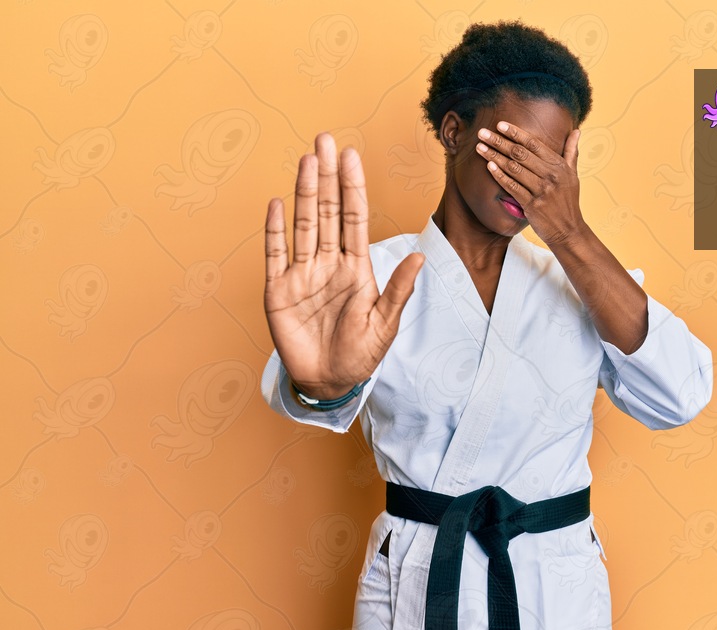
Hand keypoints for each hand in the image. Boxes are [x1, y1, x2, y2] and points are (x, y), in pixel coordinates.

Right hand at [264, 133, 423, 398]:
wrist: (329, 382)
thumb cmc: (360, 354)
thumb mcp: (384, 323)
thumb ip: (398, 290)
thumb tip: (420, 257)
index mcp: (356, 268)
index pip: (354, 219)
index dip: (353, 187)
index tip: (352, 156)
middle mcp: (328, 264)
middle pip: (327, 212)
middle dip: (327, 176)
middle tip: (325, 140)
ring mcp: (302, 274)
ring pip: (303, 225)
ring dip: (304, 193)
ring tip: (306, 160)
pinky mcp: (278, 291)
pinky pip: (275, 254)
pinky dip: (275, 230)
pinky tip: (277, 203)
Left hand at [474, 122, 584, 246]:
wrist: (568, 230)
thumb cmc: (568, 201)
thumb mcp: (573, 174)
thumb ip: (571, 152)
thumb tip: (576, 130)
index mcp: (559, 165)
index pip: (534, 144)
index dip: (515, 133)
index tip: (500, 125)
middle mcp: (551, 175)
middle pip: (520, 153)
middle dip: (499, 141)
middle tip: (482, 133)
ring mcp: (541, 191)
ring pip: (513, 168)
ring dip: (494, 156)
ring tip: (479, 147)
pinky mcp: (532, 205)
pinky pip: (512, 187)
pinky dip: (499, 176)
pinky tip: (488, 166)